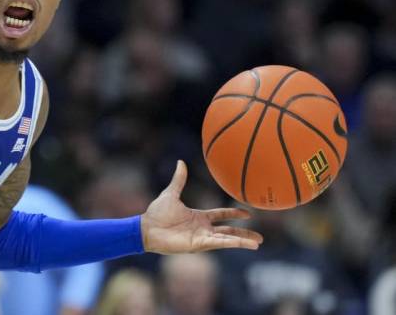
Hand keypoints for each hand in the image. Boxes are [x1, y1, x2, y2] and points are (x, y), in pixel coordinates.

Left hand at [141, 160, 263, 253]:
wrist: (147, 228)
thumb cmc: (156, 214)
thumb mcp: (171, 193)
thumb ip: (179, 180)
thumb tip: (180, 162)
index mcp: (198, 217)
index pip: (220, 215)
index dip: (233, 214)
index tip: (248, 213)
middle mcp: (202, 228)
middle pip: (229, 231)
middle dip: (244, 233)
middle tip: (260, 237)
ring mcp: (202, 237)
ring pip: (227, 239)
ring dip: (243, 240)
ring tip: (258, 243)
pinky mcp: (199, 244)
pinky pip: (220, 243)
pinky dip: (233, 243)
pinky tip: (246, 244)